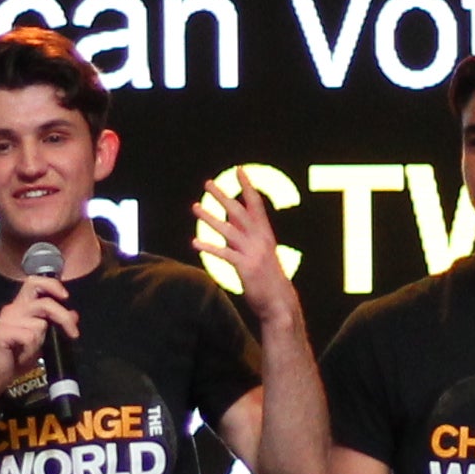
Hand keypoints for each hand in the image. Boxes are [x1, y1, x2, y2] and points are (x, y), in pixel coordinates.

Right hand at [0, 273, 79, 403]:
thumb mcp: (40, 341)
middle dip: (63, 316)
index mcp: (21, 306)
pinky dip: (31, 350)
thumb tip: (74, 315)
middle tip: (73, 333)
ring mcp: (7, 320)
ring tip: (32, 352)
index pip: (35, 283)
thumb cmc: (16, 357)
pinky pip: (29, 337)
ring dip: (41, 342)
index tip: (66, 298)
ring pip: (39, 324)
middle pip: (44, 301)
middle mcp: (13, 309)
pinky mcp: (2, 333)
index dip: (52, 286)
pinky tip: (23, 356)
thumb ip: (54, 326)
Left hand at [195, 172, 299, 325]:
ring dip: (209, 218)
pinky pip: (224, 254)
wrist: (280, 303)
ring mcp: (253, 253)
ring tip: (195, 207)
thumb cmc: (269, 279)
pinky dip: (209, 247)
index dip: (247, 187)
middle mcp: (260, 240)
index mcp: (265, 235)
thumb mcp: (260, 253)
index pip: (255, 205)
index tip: (239, 171)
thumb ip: (246, 236)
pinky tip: (195, 242)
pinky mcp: (245, 267)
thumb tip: (231, 219)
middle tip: (208, 184)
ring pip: (228, 230)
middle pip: (239, 212)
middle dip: (223, 196)